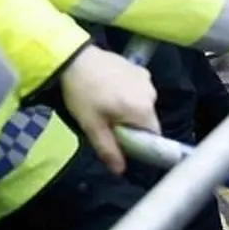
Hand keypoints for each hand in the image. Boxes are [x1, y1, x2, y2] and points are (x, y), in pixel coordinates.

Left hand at [60, 45, 159, 174]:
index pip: (153, 135)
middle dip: (132, 125)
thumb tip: (121, 171)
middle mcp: (151, 93)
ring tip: (106, 104)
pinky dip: (129, 93)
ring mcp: (147, 79)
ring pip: (143, 104)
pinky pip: (139, 89)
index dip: (140, 143)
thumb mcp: (92, 126)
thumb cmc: (83, 94)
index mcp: (143, 109)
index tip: (122, 142)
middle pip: (147, 119)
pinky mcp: (139, 68)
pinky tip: (109, 89)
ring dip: (130, 109)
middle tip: (107, 123)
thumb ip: (109, 149)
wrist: (75, 58)